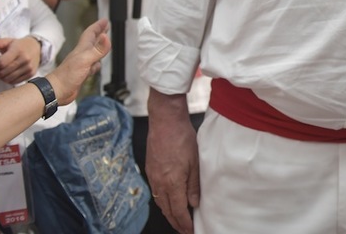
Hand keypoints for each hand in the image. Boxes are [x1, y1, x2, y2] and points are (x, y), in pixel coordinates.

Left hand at [0, 36, 42, 84]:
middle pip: (3, 72)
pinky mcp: (31, 74)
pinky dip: (8, 79)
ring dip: (0, 76)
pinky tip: (7, 73)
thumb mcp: (9, 41)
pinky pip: (14, 82)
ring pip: (7, 79)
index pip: (1, 63)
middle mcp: (25, 60)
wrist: (37, 47)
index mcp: (18, 50)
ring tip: (0, 70)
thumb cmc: (20, 44)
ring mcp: (28, 68)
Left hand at [47, 19, 109, 103]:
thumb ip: (97, 49)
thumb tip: (106, 37)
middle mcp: (82, 55)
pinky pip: (92, 66)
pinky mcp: (82, 73)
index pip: (91, 33)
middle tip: (105, 27)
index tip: (105, 21)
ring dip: (99, 48)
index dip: (98, 26)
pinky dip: (97, 64)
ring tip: (103, 44)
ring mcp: (82, 64)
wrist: (56, 90)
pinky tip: (97, 65)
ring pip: (93, 53)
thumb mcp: (85, 60)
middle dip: (99, 33)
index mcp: (82, 49)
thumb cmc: (67, 76)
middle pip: (92, 41)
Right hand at [147, 90, 199, 233]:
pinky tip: (168, 201)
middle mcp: (160, 183)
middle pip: (167, 210)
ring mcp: (153, 177)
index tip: (190, 230)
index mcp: (172, 182)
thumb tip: (194, 204)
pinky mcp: (150, 170)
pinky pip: (156, 192)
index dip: (184, 223)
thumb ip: (194, 185)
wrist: (165, 121)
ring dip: (169, 213)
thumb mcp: (195, 162)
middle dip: (176, 222)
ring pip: (160, 202)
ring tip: (177, 219)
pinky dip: (163, 201)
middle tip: (184, 230)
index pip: (178, 210)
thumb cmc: (182, 138)